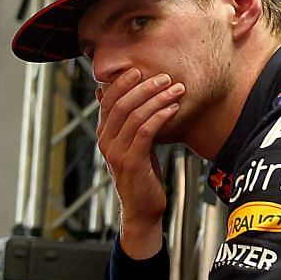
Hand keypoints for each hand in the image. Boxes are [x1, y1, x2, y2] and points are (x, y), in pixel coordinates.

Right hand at [97, 67, 182, 258]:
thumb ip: (128, 123)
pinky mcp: (131, 163)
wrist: (142, 210)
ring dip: (157, 99)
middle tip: (165, 78)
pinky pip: (145, 132)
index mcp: (104, 135)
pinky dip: (160, 116)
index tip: (141, 70)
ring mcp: (116, 154)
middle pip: (121, 104)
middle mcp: (106, 143)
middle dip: (145, 87)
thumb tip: (124, 98)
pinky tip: (173, 109)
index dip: (122, 83)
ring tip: (176, 90)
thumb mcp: (132, 145)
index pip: (107, 101)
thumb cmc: (141, 175)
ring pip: (134, 116)